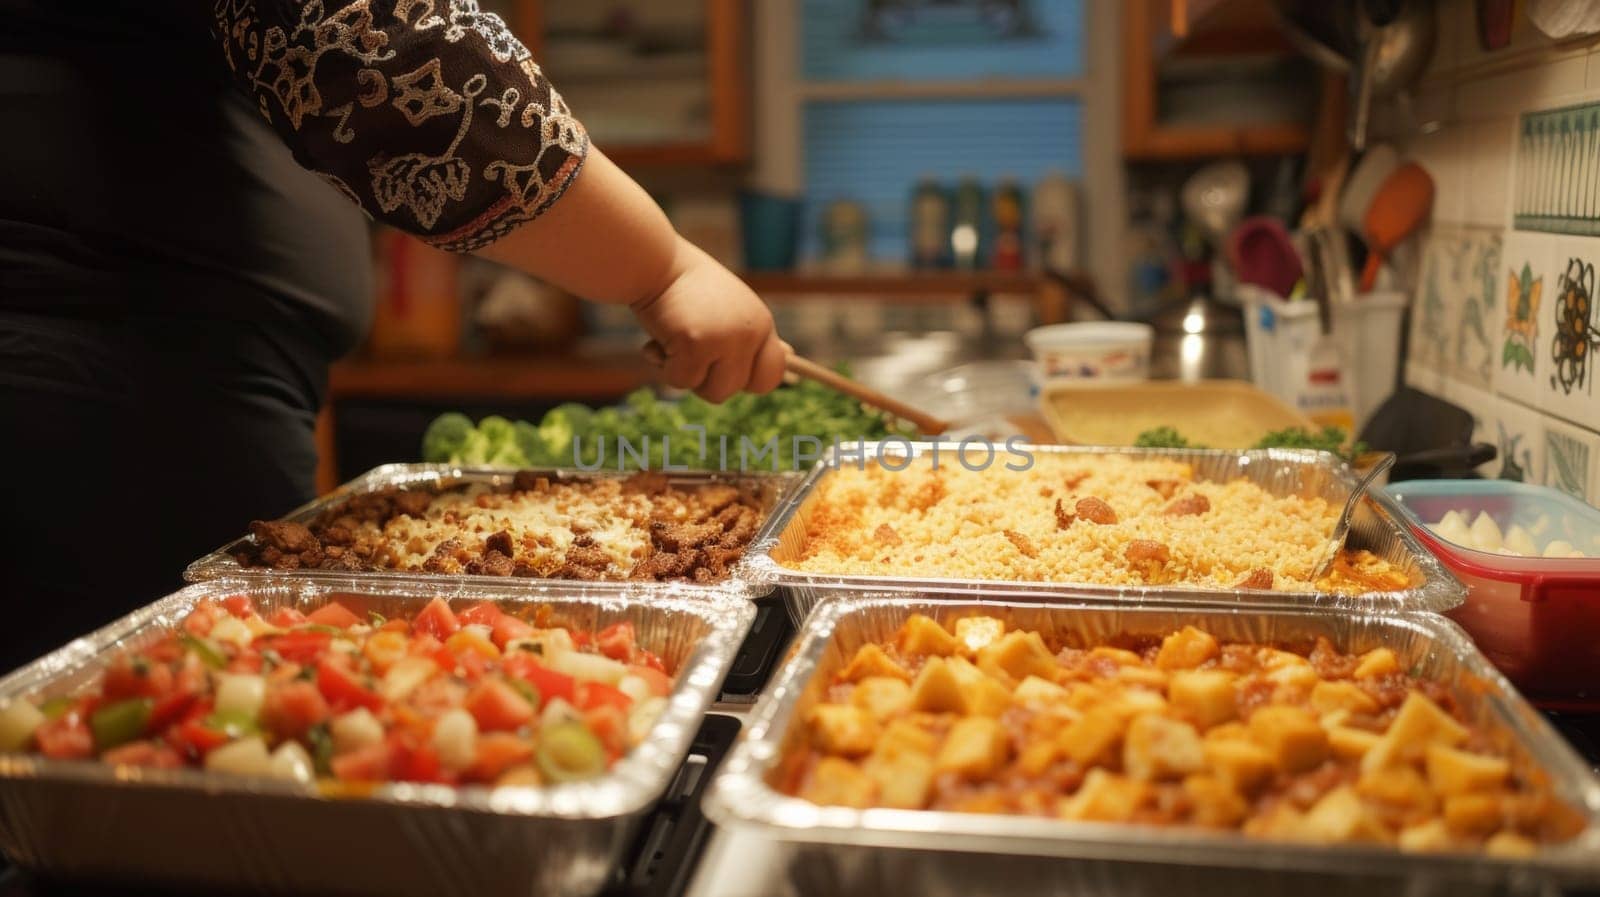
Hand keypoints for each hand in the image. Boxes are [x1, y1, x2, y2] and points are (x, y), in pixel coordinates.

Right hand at [631, 238, 789, 401]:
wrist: (655, 263)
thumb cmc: (686, 287)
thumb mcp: (728, 308)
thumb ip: (746, 336)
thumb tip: (787, 358)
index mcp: (760, 323)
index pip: (773, 372)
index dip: (750, 380)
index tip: (727, 374)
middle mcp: (749, 333)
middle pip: (737, 388)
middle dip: (710, 381)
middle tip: (692, 356)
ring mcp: (724, 340)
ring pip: (712, 392)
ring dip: (688, 375)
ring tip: (675, 344)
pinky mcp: (694, 345)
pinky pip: (680, 381)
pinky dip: (663, 367)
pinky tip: (657, 340)